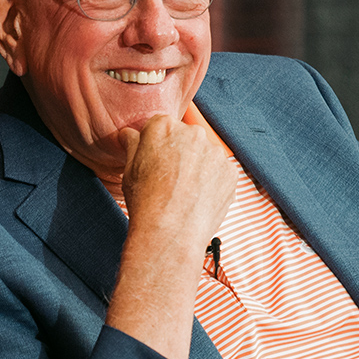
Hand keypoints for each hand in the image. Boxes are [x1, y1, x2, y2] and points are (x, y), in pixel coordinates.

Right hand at [116, 115, 235, 250]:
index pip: (161, 126)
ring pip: (205, 155)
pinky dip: (212, 183)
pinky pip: (220, 172)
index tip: (156, 161)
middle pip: (186, 138)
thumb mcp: (129, 169)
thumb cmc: (146, 202)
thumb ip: (132, 144)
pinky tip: (198, 198)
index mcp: (164, 126)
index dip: (157, 145)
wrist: (170, 232)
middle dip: (180, 154)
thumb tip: (129, 135)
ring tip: (185, 192)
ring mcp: (214, 152)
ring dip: (198, 168)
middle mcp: (192, 133)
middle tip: (170, 179)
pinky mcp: (230, 171)